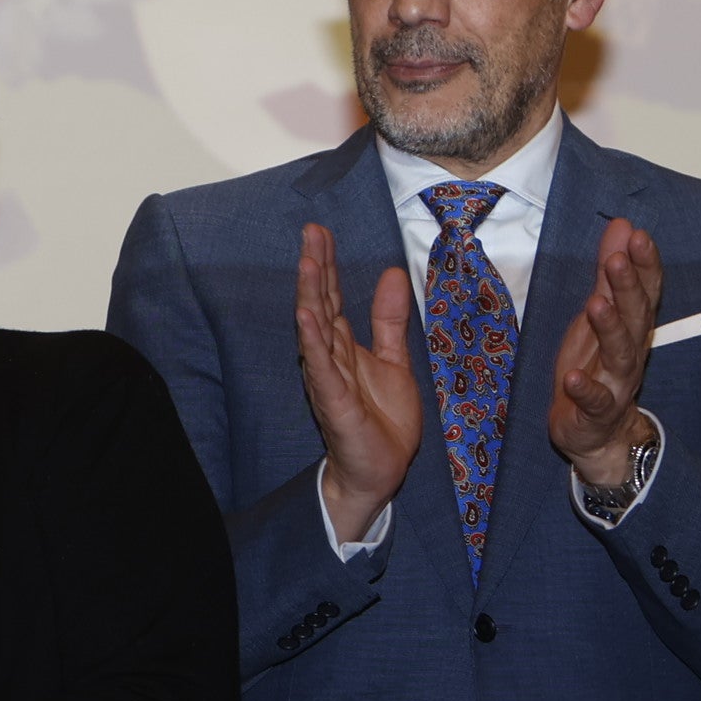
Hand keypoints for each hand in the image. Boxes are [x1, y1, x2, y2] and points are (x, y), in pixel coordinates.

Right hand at [296, 222, 423, 536]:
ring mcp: (328, 377)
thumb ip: (389, 320)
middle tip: (311, 232)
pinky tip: (306, 316)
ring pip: (315, 329)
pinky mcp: (333, 400)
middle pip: (320, 303)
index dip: (328, 264)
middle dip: (316, 267)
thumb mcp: (395, 359)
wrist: (379, 470)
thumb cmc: (382, 420)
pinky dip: (312, 340)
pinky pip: (319, 366)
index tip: (320, 231)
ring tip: (307, 262)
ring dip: (310, 295)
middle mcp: (330, 356)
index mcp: (344, 345)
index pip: (333, 296)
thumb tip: (392, 274)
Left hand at [549, 218, 665, 485]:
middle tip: (617, 259)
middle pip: (636, 317)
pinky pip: (595, 400)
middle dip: (629, 287)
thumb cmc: (597, 366)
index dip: (644, 264)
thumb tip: (622, 225)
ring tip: (596, 305)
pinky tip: (573, 376)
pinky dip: (586, 388)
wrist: (598, 433)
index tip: (638, 235)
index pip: (646, 291)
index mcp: (631, 326)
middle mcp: (630, 352)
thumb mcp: (598, 313)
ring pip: (621, 353)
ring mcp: (616, 383)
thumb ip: (608, 274)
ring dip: (610, 329)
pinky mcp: (596, 412)